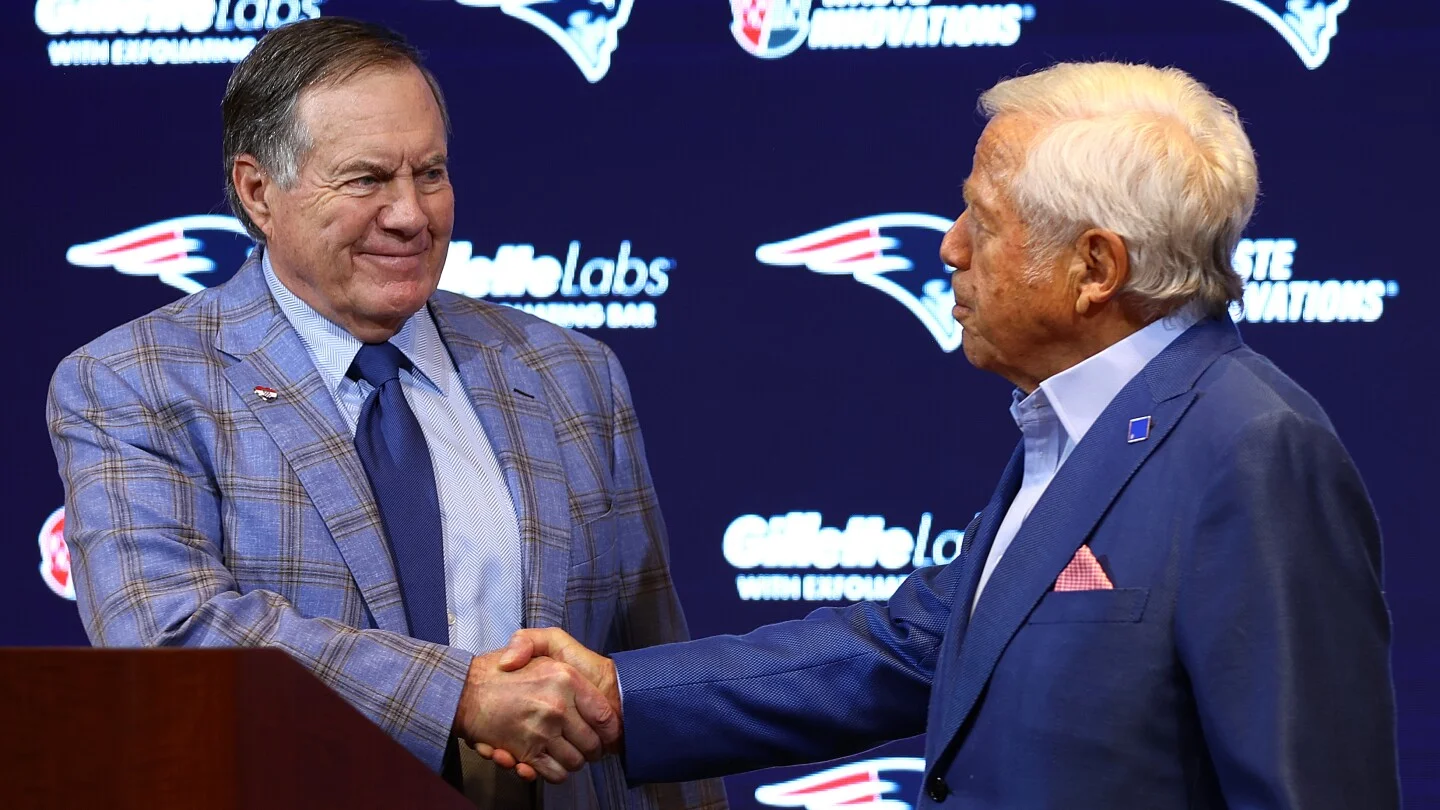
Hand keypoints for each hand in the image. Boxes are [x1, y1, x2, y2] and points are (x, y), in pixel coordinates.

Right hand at [451, 647, 620, 783]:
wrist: (462, 690)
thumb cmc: (502, 668)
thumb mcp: (540, 644)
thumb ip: (568, 652)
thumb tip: (578, 679)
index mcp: (566, 678)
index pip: (603, 714)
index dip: (609, 729)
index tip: (608, 734)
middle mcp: (557, 705)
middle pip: (592, 743)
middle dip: (591, 750)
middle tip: (585, 747)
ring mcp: (541, 730)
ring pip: (575, 761)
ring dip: (573, 762)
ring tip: (566, 753)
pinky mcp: (526, 752)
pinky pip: (553, 773)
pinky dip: (554, 773)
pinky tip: (548, 762)